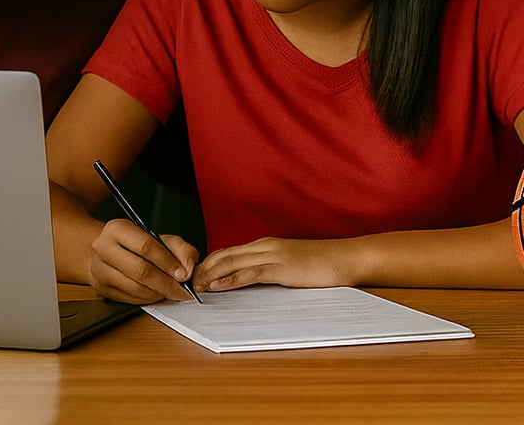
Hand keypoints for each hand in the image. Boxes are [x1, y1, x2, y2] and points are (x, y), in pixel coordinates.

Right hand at [89, 219, 198, 303]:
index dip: (167, 262)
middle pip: (140, 271)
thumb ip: (180, 248)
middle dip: (166, 283)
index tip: (183, 274)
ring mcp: (100, 270)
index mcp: (117, 229)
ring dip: (158, 293)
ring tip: (171, 292)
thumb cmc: (135, 243)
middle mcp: (104, 248)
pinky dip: (148, 299)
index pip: (146, 247)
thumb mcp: (159, 237)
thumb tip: (188, 269)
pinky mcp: (102, 288)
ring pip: (135, 288)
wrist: (108, 249)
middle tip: (181, 290)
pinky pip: (130, 299)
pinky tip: (156, 294)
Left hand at [193, 236, 358, 292]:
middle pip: (224, 255)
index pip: (229, 251)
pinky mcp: (280, 268)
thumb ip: (270, 269)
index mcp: (265, 245)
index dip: (209, 262)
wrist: (343, 258)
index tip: (195, 274)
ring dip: (210, 274)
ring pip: (232, 262)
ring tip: (195, 285)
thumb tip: (252, 282)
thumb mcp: (289, 264)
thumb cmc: (319, 264)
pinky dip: (229, 280)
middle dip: (203, 268)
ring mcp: (271, 256)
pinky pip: (249, 274)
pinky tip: (217, 286)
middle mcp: (264, 246)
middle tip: (187, 281)